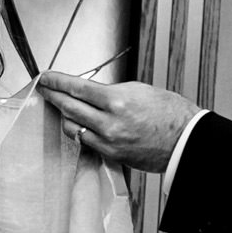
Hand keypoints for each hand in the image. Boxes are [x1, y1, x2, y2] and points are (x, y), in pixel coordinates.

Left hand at [36, 72, 200, 172]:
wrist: (187, 140)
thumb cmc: (170, 113)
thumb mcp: (139, 90)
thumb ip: (111, 91)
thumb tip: (90, 92)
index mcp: (117, 100)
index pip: (77, 88)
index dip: (57, 82)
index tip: (46, 78)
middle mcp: (110, 122)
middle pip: (69, 107)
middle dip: (53, 96)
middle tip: (45, 89)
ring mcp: (109, 141)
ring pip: (73, 127)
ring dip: (63, 115)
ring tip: (60, 106)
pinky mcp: (111, 154)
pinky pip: (85, 142)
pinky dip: (77, 131)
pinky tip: (75, 124)